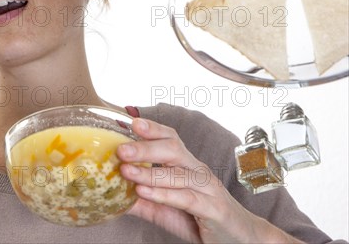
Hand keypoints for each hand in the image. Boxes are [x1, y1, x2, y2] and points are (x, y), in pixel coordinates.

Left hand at [117, 118, 301, 243]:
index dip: (153, 129)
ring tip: (125, 171)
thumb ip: (142, 201)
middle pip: (172, 149)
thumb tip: (112, 194)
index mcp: (187, 166)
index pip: (171, 139)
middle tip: (121, 149)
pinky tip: (143, 192)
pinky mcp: (213, 208)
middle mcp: (198, 171)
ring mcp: (207, 188)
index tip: (131, 122)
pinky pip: (186, 197)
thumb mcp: (166, 210)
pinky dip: (163, 194)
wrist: (242, 239)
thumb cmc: (201, 219)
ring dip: (148, 173)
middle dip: (145, 147)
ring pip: (177, 173)